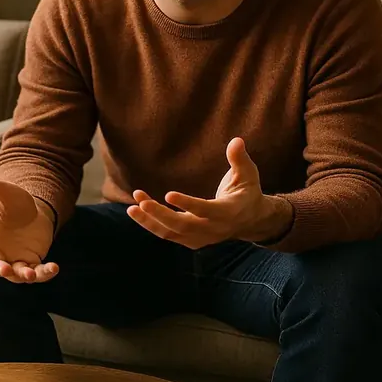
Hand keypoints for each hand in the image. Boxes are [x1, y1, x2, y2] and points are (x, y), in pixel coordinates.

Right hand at [0, 171, 58, 283]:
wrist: (32, 211)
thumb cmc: (12, 201)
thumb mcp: (3, 191)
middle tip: (5, 269)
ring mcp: (13, 259)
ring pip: (15, 274)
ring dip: (23, 275)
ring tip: (31, 274)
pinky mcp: (31, 262)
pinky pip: (36, 273)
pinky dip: (44, 274)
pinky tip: (54, 267)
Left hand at [126, 137, 291, 249]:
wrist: (250, 221)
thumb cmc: (247, 192)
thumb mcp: (248, 174)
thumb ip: (240, 159)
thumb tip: (236, 140)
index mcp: (227, 212)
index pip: (204, 210)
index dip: (187, 204)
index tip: (168, 194)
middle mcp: (212, 229)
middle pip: (183, 225)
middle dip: (160, 214)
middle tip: (141, 201)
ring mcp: (200, 238)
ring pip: (171, 234)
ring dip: (150, 221)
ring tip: (132, 208)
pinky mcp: (191, 241)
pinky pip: (168, 235)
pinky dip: (152, 224)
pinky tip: (137, 210)